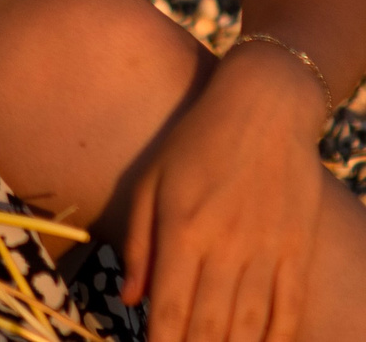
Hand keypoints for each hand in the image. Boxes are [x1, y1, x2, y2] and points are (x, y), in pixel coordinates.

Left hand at [122, 42, 327, 340]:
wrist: (264, 109)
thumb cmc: (195, 142)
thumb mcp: (151, 181)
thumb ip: (141, 243)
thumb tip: (131, 300)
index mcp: (183, 230)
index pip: (170, 309)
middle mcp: (226, 247)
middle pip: (210, 326)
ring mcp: (267, 250)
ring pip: (250, 324)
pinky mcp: (297, 249)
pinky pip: (290, 307)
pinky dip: (278, 337)